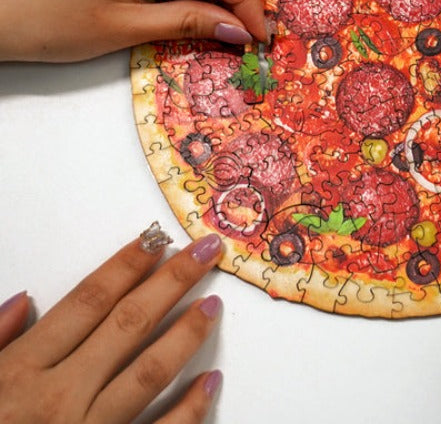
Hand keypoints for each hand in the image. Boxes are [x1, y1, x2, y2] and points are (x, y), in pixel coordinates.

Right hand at [0, 225, 223, 422]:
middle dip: (172, 281)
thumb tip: (23, 299)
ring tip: (215, 302)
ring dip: (187, 334)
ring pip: (148, 373)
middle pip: (127, 325)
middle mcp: (58, 398)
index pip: (86, 302)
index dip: (125, 266)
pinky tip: (211, 382)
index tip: (157, 239)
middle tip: (208, 251)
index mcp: (19, 373)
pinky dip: (189, 411)